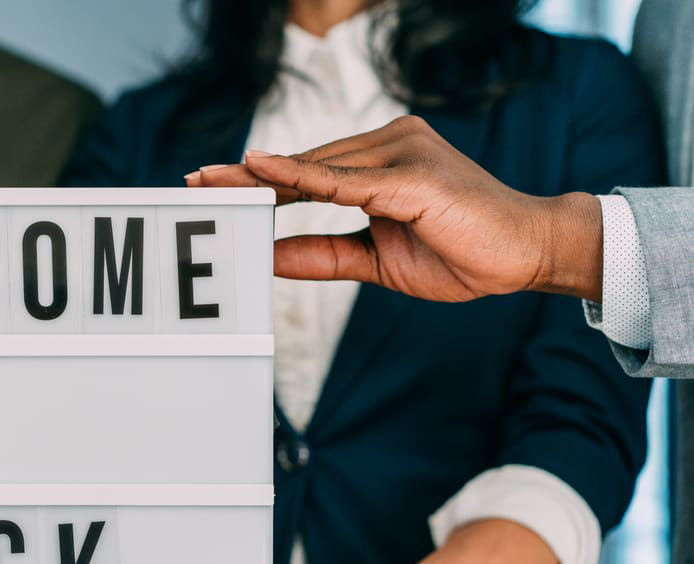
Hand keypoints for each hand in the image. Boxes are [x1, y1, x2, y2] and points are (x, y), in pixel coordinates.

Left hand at [187, 116, 604, 301]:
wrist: (525, 256)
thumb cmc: (460, 253)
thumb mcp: (376, 262)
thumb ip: (324, 255)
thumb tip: (270, 259)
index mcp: (381, 162)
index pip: (308, 172)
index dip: (261, 181)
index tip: (214, 185)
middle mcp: (389, 145)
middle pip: (304, 163)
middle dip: (248, 176)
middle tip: (194, 179)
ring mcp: (403, 153)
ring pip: (318, 168)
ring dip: (263, 178)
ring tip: (214, 182)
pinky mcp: (414, 175)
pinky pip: (345, 180)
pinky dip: (301, 177)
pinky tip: (262, 173)